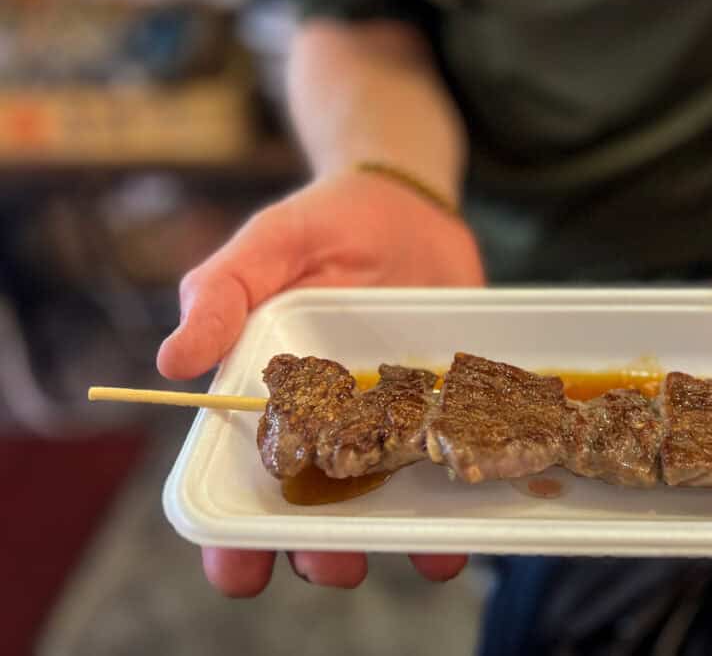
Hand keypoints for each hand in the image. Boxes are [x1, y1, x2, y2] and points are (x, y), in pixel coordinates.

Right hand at [158, 171, 483, 595]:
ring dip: (400, 541)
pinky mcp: (446, 409)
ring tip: (422, 557)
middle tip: (332, 566)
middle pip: (318, 510)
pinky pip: (450, 464)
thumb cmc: (324, 225)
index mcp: (275, 400)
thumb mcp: (269, 246)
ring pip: (389, 503)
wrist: (410, 207)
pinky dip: (461, 498)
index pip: (242, 481)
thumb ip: (221, 292)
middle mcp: (333, 424)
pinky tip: (471, 518)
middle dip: (320, 551)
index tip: (235, 571)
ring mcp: (393, 422)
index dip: (233, 535)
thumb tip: (172, 362)